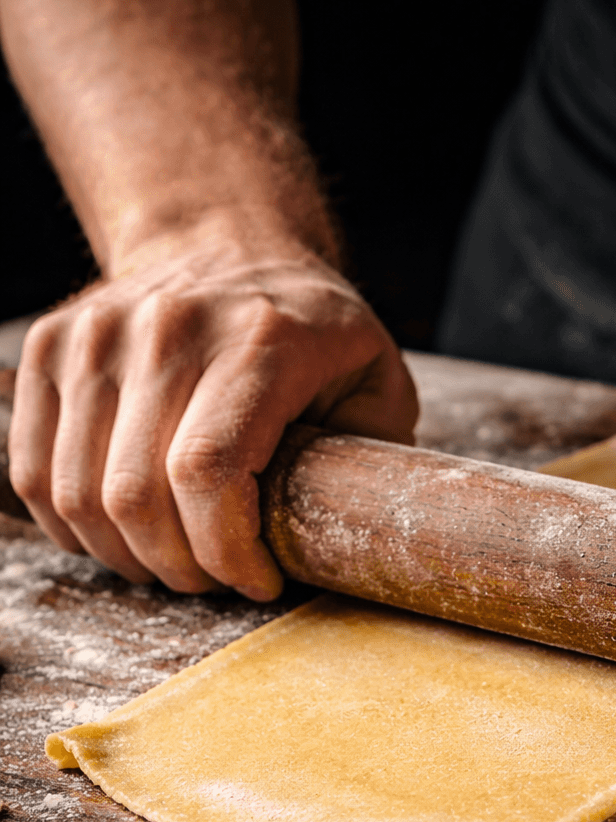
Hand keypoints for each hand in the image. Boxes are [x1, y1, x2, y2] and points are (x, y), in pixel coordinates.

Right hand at [9, 243, 417, 599]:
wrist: (227, 240)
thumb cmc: (310, 328)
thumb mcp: (375, 379)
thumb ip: (371, 455)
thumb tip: (353, 536)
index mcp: (260, 339)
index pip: (207, 470)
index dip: (226, 552)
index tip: (260, 580)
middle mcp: (169, 327)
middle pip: (136, 495)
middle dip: (180, 568)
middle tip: (217, 580)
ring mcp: (98, 333)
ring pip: (79, 493)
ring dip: (127, 555)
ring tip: (174, 560)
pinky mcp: (50, 347)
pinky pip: (34, 471)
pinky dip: (75, 527)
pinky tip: (125, 534)